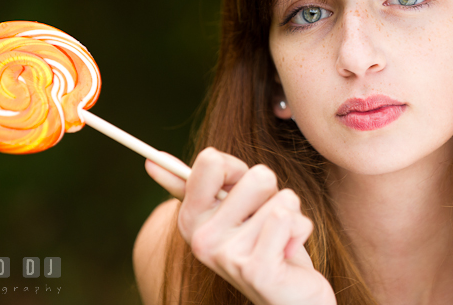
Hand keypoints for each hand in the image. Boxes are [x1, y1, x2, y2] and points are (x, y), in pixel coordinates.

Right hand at [144, 148, 336, 304]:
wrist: (290, 296)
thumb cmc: (264, 241)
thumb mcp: (233, 206)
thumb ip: (201, 182)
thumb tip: (152, 161)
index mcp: (191, 217)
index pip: (212, 161)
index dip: (240, 171)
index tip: (243, 194)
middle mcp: (201, 238)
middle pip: (259, 175)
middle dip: (274, 194)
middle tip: (265, 223)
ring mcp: (226, 256)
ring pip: (282, 198)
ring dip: (293, 215)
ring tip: (279, 239)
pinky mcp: (255, 270)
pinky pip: (287, 220)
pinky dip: (301, 230)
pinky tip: (288, 252)